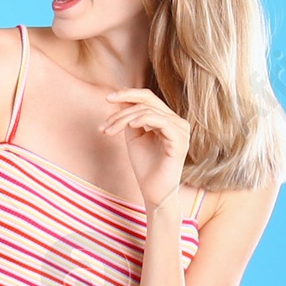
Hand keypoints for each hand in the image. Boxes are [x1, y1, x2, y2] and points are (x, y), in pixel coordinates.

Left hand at [101, 88, 189, 213]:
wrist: (154, 192)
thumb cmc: (145, 167)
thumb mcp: (134, 137)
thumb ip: (129, 118)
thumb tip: (121, 98)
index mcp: (167, 119)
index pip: (148, 98)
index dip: (128, 94)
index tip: (107, 98)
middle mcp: (177, 122)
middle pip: (148, 101)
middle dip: (123, 106)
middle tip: (105, 120)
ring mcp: (180, 130)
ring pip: (149, 111)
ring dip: (124, 119)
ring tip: (110, 131)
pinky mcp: (180, 140)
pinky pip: (161, 121)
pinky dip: (143, 120)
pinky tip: (130, 125)